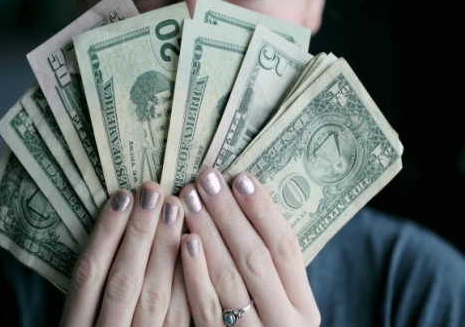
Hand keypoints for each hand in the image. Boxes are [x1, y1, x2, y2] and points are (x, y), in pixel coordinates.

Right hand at [59, 182, 189, 325]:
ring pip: (154, 296)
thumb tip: (117, 222)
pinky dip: (188, 281)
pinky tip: (194, 247)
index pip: (88, 275)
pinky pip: (181, 317)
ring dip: (166, 250)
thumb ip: (95, 287)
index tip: (121, 195)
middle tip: (154, 191)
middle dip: (139, 233)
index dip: (105, 233)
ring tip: (177, 208)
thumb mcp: (83, 320)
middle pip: (123, 280)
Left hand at [179, 168, 320, 325]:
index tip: (241, 177)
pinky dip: (194, 273)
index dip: (263, 210)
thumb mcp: (281, 303)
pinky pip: (206, 308)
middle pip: (255, 258)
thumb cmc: (266, 326)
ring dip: (208, 234)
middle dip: (229, 214)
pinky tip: (183, 241)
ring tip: (190, 199)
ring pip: (229, 279)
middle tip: (207, 179)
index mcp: (305, 307)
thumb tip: (243, 201)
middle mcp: (285, 322)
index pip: (287, 248)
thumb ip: (269, 267)